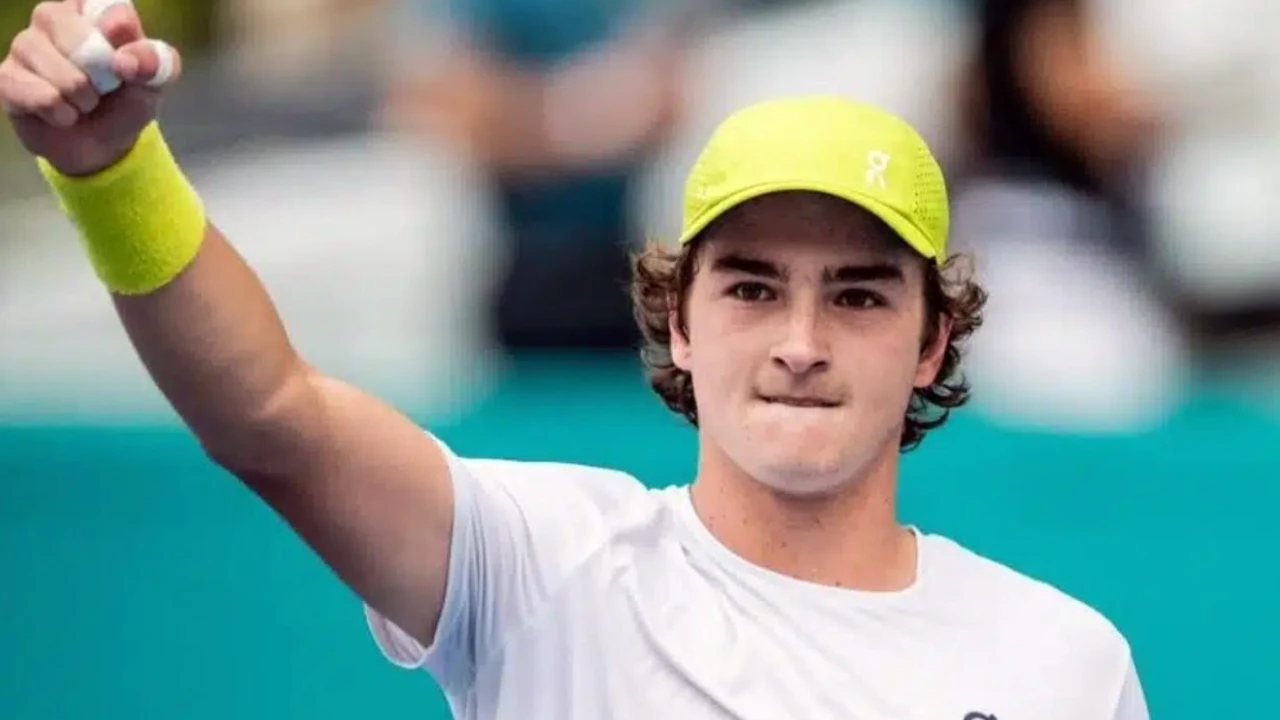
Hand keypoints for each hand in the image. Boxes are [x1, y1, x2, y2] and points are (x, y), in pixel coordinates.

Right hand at [0, 0, 181, 176]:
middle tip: (103, 88)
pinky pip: (42, 97)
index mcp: (91, 8)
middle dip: (102, 77)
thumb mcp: (154, 83)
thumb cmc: (125, 101)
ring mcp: (24, 45)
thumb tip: (125, 61)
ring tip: (83, 103)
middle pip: (81, 39)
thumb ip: (155, 63)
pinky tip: (61, 114)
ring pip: (62, 74)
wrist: (99, 146)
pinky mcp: (7, 77)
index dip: (121, 38)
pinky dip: (62, 115)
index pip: (110, 7)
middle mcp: (52, 17)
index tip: (126, 62)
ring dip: (83, 100)